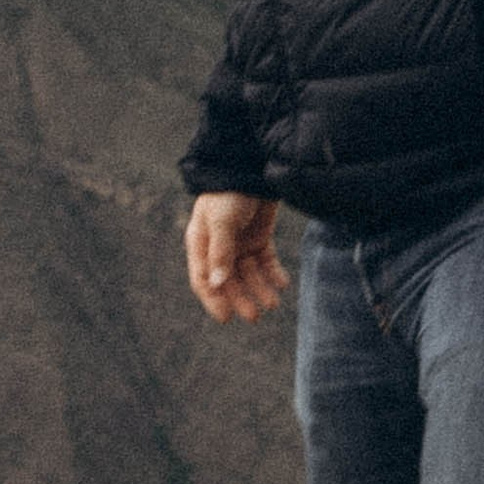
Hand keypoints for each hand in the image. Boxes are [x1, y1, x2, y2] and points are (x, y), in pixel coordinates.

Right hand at [186, 190, 289, 322]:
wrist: (252, 166)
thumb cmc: (228, 192)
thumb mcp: (222, 221)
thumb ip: (221, 251)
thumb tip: (218, 284)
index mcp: (201, 244)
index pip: (204, 280)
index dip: (213, 300)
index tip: (226, 318)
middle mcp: (219, 247)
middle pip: (228, 281)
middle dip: (241, 298)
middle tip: (255, 316)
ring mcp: (239, 243)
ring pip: (249, 274)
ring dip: (259, 288)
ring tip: (273, 303)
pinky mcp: (259, 237)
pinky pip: (266, 262)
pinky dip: (273, 273)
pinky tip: (282, 283)